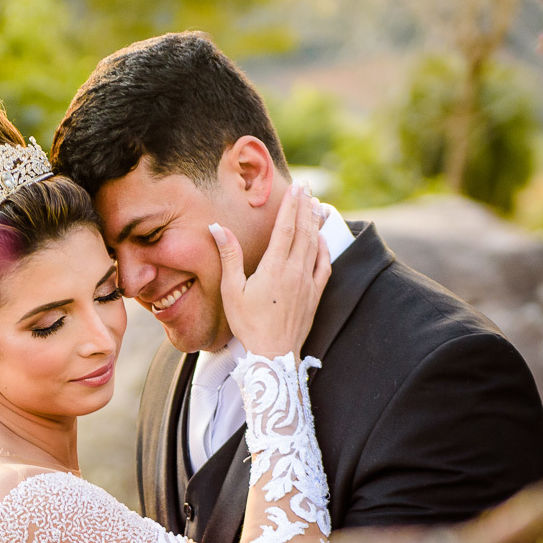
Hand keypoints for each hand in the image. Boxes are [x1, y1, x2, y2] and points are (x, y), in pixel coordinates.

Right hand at [209, 184, 329, 358]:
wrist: (273, 355)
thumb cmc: (248, 325)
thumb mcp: (232, 291)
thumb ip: (229, 256)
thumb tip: (218, 228)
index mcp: (274, 268)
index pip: (286, 227)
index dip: (291, 204)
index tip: (296, 187)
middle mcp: (295, 271)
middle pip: (304, 231)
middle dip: (305, 206)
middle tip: (307, 187)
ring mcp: (308, 283)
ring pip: (315, 244)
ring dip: (315, 222)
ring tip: (315, 204)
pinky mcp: (315, 295)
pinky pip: (324, 265)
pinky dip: (324, 248)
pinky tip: (322, 239)